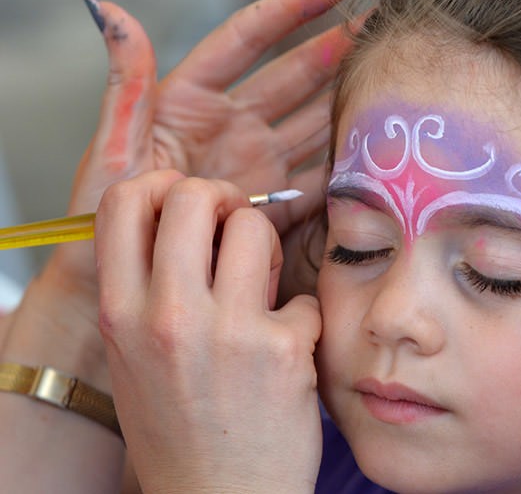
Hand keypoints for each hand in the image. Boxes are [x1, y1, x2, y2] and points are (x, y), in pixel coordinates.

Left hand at [59, 0, 349, 295]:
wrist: (117, 286)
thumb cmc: (100, 221)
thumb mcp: (112, 150)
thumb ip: (126, 85)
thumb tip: (110, 11)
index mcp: (190, 100)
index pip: (246, 41)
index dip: (288, 11)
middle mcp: (230, 126)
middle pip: (293, 76)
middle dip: (334, 49)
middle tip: (376, 28)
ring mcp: (255, 164)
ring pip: (312, 121)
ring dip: (346, 102)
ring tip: (386, 82)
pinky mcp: (271, 204)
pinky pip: (315, 178)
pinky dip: (342, 167)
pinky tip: (371, 154)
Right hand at [95, 171, 322, 491]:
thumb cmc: (181, 431)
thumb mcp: (134, 359)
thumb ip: (146, 291)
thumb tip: (180, 223)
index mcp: (121, 315)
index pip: (123, 202)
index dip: (160, 187)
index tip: (187, 206)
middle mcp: (166, 317)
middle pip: (192, 194)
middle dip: (223, 201)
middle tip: (236, 231)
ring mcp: (226, 331)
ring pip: (254, 226)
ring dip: (266, 249)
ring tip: (264, 290)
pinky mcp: (283, 349)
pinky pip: (301, 295)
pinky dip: (302, 317)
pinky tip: (290, 349)